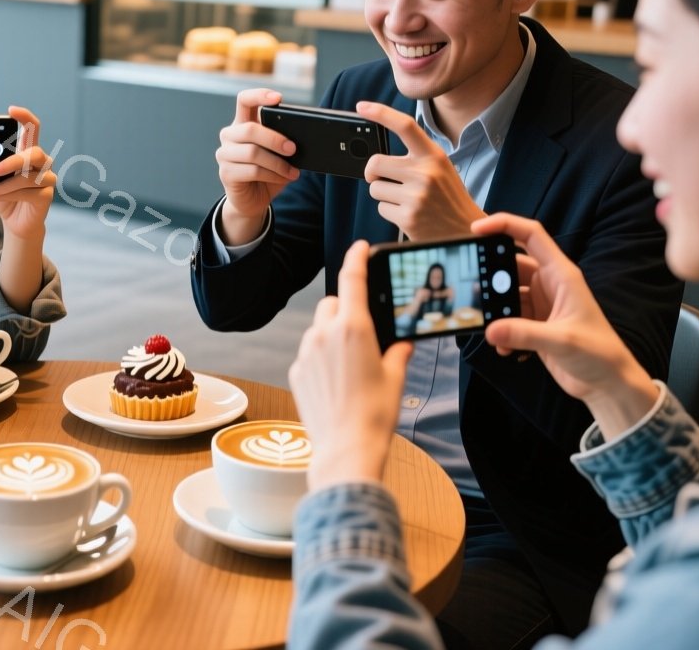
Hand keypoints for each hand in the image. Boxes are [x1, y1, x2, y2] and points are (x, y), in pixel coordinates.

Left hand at [0, 106, 55, 240]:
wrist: (15, 222)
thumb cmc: (5, 195)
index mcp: (28, 152)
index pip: (32, 128)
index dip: (25, 117)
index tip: (11, 110)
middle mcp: (42, 163)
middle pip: (35, 152)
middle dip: (13, 161)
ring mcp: (47, 179)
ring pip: (27, 177)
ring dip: (4, 185)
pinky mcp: (47, 196)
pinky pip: (27, 192)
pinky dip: (8, 195)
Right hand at [216, 89, 297, 243]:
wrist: (253, 200)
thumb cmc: (267, 172)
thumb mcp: (277, 154)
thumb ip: (283, 141)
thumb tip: (301, 137)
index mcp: (242, 123)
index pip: (244, 100)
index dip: (259, 95)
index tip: (278, 98)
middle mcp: (229, 136)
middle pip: (250, 129)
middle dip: (275, 139)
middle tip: (293, 149)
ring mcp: (224, 154)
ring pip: (253, 152)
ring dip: (278, 163)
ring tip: (293, 171)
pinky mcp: (226, 173)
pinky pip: (252, 171)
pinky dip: (273, 175)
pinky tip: (284, 178)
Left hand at [289, 240, 414, 490]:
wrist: (345, 449)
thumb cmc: (375, 415)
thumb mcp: (395, 379)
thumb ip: (398, 353)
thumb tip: (401, 344)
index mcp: (354, 329)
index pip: (352, 280)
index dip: (356, 259)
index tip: (359, 248)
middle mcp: (325, 334)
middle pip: (333, 303)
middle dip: (347, 308)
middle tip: (364, 332)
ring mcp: (307, 352)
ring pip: (318, 327)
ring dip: (332, 333)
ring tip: (351, 364)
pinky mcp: (296, 371)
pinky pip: (309, 351)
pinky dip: (321, 356)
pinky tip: (337, 381)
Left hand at [358, 101, 483, 240]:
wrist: (465, 230)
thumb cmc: (447, 197)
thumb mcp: (440, 169)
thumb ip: (415, 158)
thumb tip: (376, 156)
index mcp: (434, 156)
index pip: (405, 126)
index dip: (381, 113)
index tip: (362, 106)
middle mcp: (425, 173)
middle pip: (375, 162)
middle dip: (374, 173)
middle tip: (386, 179)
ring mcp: (416, 196)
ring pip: (374, 187)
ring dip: (385, 195)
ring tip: (406, 200)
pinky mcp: (408, 217)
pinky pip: (381, 208)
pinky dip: (389, 211)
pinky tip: (408, 214)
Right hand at [471, 214, 658, 434]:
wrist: (608, 384)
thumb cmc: (598, 354)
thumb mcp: (562, 341)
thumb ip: (524, 334)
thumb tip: (490, 330)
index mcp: (561, 275)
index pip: (531, 236)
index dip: (504, 225)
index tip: (476, 229)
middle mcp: (549, 285)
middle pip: (511, 265)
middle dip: (490, 274)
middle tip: (469, 285)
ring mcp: (541, 305)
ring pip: (507, 294)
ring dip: (494, 308)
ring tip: (485, 322)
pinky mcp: (534, 325)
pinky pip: (508, 319)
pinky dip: (501, 330)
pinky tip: (503, 348)